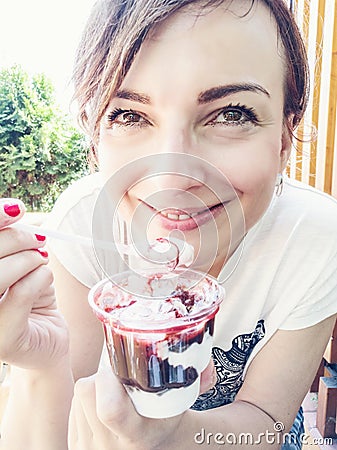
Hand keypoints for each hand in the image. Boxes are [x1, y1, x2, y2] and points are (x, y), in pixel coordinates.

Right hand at [0, 198, 68, 369]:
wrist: (46, 345)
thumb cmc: (29, 302)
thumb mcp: (18, 265)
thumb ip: (11, 243)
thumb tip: (15, 211)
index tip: (16, 210)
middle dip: (17, 238)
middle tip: (38, 240)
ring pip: (1, 272)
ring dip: (30, 259)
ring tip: (41, 262)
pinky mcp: (3, 337)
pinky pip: (22, 292)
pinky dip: (41, 278)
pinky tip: (43, 281)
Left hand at [68, 358, 215, 449]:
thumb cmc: (170, 422)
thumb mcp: (182, 401)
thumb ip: (194, 373)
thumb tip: (200, 343)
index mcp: (138, 436)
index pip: (110, 409)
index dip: (109, 379)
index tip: (119, 367)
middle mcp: (110, 448)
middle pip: (87, 391)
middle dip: (102, 375)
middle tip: (119, 374)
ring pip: (78, 396)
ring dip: (95, 387)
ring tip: (116, 393)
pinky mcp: (76, 447)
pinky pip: (73, 408)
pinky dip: (86, 401)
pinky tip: (105, 405)